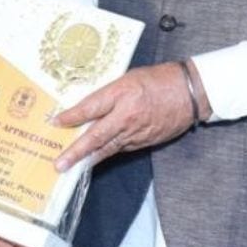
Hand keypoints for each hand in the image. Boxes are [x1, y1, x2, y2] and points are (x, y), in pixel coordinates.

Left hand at [52, 63, 197, 170]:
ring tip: (70, 168)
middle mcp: (126, 115)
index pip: (91, 107)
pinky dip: (105, 155)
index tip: (55, 122)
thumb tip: (89, 108)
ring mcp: (136, 132)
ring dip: (87, 159)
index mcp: (122, 93)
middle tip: (59, 164)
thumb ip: (109, 93)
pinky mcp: (143, 142)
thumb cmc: (159, 79)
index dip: (71, 116)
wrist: (190, 93)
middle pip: (95, 136)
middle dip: (75, 151)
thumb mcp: (129, 78)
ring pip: (107, 148)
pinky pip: (119, 149)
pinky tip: (93, 159)